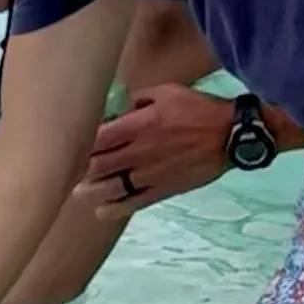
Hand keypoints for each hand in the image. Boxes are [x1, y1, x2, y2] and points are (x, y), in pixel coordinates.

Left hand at [76, 84, 230, 218]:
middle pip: (96, 166)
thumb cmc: (199, 109)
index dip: (80, 144)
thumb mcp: (167, 92)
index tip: (74, 144)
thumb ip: (138, 99)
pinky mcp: (162, 190)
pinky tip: (102, 210)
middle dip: (80, 170)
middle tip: (72, 171)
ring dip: (91, 192)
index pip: (96, 138)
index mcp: (137, 125)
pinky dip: (114, 209)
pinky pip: (133, 204)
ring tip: (81, 192)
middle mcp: (139, 152)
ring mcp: (150, 174)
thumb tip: (117, 107)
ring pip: (110, 189)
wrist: (230, 135)